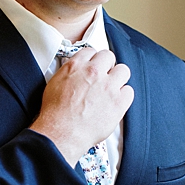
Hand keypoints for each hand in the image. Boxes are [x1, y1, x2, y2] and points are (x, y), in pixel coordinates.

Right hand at [30, 48, 132, 165]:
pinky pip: (129, 91)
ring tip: (112, 89)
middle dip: (107, 66)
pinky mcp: (119, 102)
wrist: (62, 133)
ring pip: (123, 71)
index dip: (93, 60)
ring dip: (118, 78)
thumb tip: (76, 73)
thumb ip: (69, 73)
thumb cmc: (55, 114)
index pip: (91, 51)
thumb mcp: (55, 84)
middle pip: (109, 56)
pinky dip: (124, 96)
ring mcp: (108, 87)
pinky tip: (116, 102)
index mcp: (76, 66)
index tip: (94, 66)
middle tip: (104, 77)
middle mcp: (94, 72)